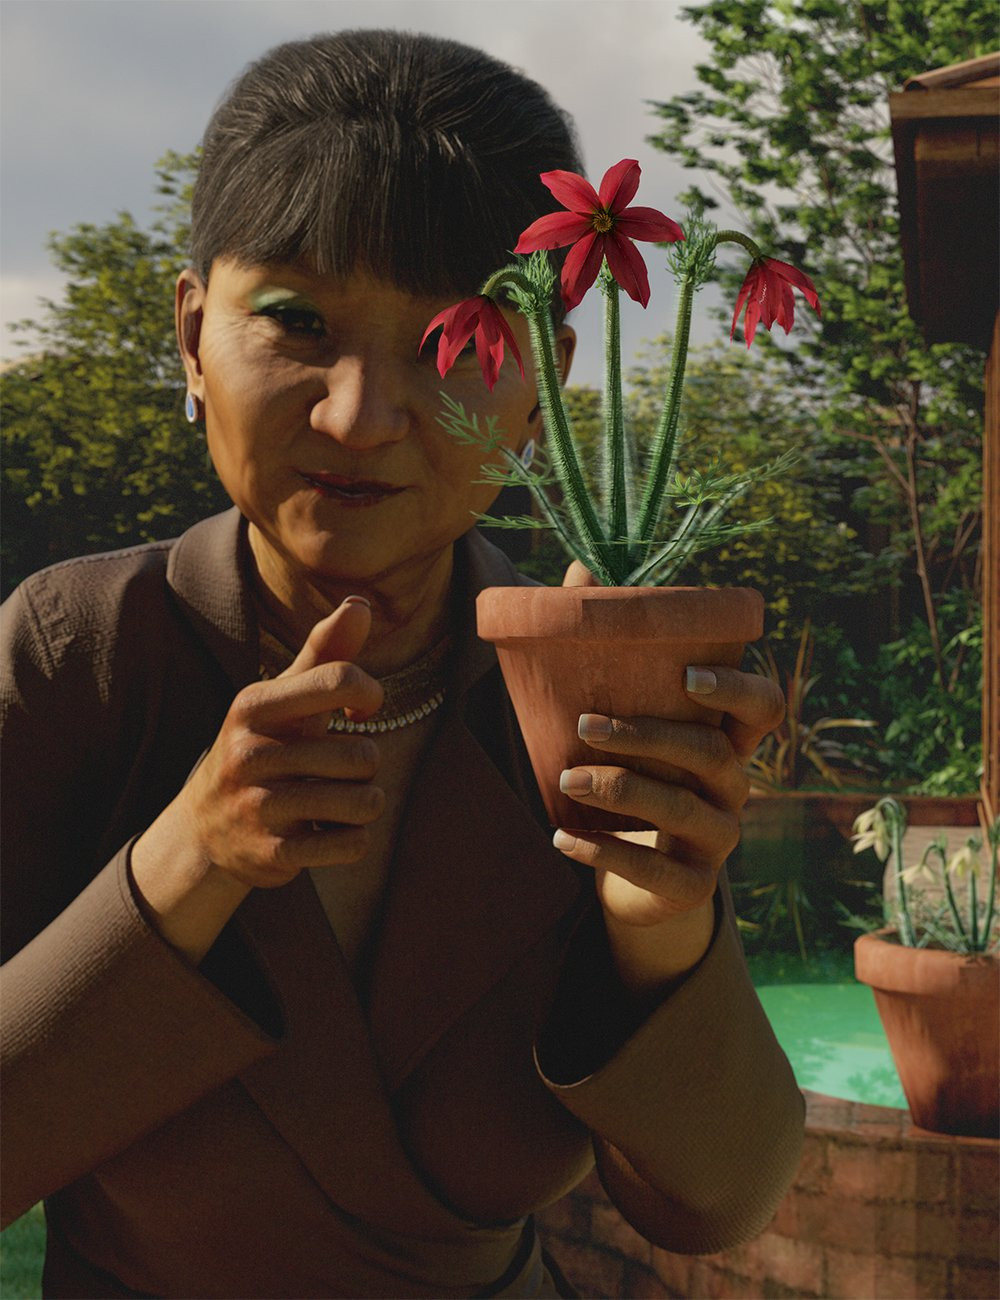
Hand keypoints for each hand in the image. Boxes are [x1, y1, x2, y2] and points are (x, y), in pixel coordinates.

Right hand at [186, 597, 384, 888]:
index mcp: (254, 706)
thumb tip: (361, 604)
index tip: (361, 710)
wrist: (205, 829)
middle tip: (339, 768)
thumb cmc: (261, 747)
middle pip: (362, 755)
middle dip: (365, 764)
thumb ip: (325, 652)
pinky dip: (354, 839)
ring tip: (339, 800)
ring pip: (363, 803)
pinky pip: (351, 845)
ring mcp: (259, 808)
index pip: (340, 680)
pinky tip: (330, 831)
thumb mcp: (284, 698)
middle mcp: (250, 754)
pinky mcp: (272, 854)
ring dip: (365, 803)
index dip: (370, 694)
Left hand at [555, 559, 783, 990]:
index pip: (763, 705)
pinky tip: (560, 838)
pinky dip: (603, 853)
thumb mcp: (621, 716)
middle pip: (711, 752)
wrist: (638, 877)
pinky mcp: (692, 885)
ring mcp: (719, 837)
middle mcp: (733, 784)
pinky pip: (654, 868)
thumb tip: (579, 572)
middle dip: (648, 735)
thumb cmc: (631, 775)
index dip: (736, 688)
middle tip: (587, 722)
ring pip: (682, 807)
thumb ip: (605, 649)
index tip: (687, 676)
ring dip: (621, 787)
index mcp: (723, 737)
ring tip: (566, 776)